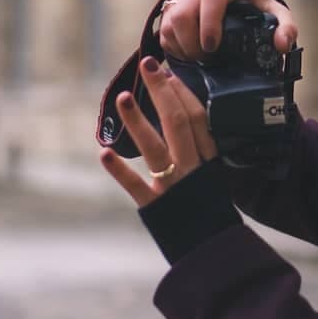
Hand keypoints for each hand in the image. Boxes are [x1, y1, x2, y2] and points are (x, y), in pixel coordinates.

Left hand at [99, 57, 216, 207]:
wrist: (213, 253)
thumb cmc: (210, 213)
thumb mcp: (214, 178)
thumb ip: (201, 153)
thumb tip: (182, 119)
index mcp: (210, 161)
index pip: (199, 119)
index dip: (183, 94)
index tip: (169, 73)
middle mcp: (193, 169)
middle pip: (178, 123)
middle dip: (162, 92)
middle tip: (148, 65)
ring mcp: (175, 187)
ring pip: (156, 148)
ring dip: (138, 121)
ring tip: (123, 96)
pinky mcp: (157, 207)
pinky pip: (136, 186)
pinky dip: (120, 171)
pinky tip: (103, 153)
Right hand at [159, 0, 297, 60]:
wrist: (237, 6)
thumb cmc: (258, 11)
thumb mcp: (276, 17)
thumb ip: (286, 28)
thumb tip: (282, 44)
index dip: (210, 23)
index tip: (213, 46)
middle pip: (185, 10)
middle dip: (192, 40)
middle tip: (206, 59)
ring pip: (171, 19)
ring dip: (182, 45)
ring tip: (199, 59)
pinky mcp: (172, 4)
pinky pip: (163, 27)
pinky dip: (173, 46)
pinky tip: (189, 55)